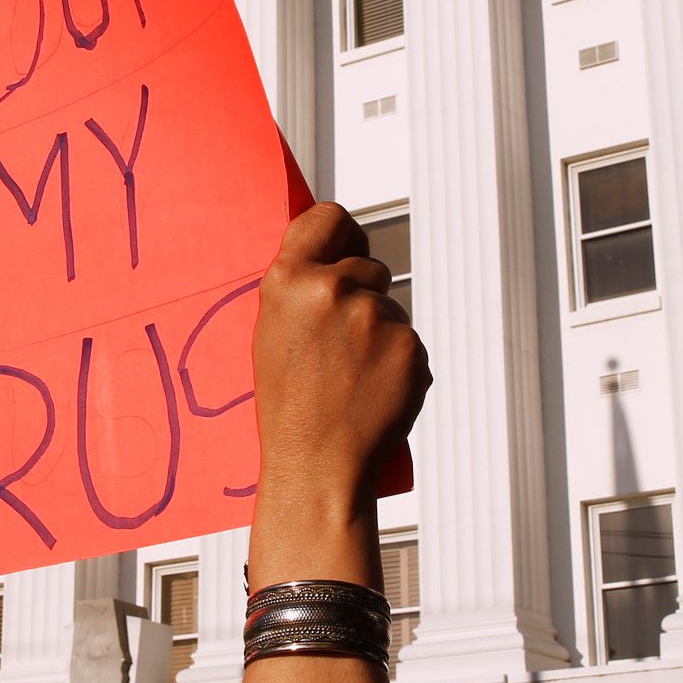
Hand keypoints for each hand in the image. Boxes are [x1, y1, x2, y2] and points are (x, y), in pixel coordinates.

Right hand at [252, 204, 427, 510]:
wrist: (316, 465)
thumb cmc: (289, 407)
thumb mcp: (272, 333)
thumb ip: (302, 288)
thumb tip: (333, 255)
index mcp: (288, 278)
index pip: (329, 217)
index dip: (343, 234)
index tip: (347, 250)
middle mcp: (331, 288)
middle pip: (369, 265)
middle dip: (364, 294)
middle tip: (342, 342)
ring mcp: (374, 316)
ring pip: (392, 307)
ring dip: (381, 333)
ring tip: (351, 376)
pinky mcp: (409, 345)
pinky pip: (410, 341)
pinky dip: (399, 363)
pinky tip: (373, 390)